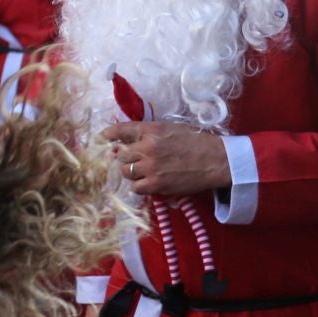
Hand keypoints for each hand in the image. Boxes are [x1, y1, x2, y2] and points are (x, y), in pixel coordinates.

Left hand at [101, 122, 232, 198]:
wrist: (215, 160)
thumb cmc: (197, 142)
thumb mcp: (172, 128)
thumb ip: (150, 133)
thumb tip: (129, 140)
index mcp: (151, 130)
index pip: (121, 130)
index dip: (107, 135)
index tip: (101, 139)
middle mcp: (147, 147)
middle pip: (120, 155)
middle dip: (124, 158)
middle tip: (133, 161)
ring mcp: (151, 167)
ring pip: (126, 172)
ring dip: (131, 173)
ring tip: (143, 172)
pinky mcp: (156, 185)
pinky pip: (136, 188)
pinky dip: (140, 186)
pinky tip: (150, 183)